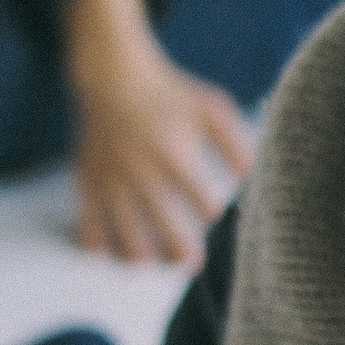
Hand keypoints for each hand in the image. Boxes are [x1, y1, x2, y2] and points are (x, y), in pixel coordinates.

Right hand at [62, 0, 254, 263]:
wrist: (114, 76)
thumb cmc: (172, 94)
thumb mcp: (211, 109)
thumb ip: (236, 144)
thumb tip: (257, 178)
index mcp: (175, 152)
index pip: (201, 199)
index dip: (214, 215)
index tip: (219, 221)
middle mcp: (141, 168)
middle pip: (162, 221)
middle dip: (179, 249)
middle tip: (192, 265)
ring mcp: (111, 176)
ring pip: (122, 228)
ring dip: (138, 253)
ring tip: (150, 268)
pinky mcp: (89, 178)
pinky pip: (88, 219)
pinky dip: (96, 241)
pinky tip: (108, 255)